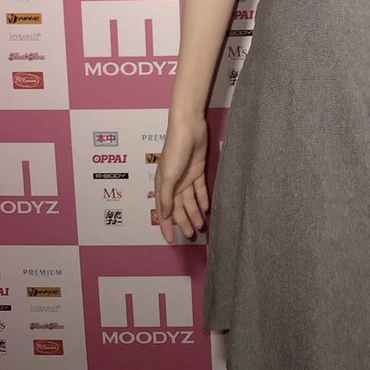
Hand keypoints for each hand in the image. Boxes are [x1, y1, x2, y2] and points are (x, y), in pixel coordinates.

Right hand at [154, 114, 208, 243]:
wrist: (189, 128)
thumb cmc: (175, 150)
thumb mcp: (168, 176)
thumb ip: (167, 197)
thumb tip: (164, 215)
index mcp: (162, 185)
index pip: (163, 211)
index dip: (166, 226)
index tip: (170, 241)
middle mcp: (174, 183)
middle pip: (178, 208)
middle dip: (183, 222)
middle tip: (191, 236)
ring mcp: (186, 177)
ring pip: (190, 201)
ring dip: (195, 213)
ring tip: (201, 226)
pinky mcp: (198, 170)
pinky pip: (200, 189)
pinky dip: (203, 199)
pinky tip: (207, 208)